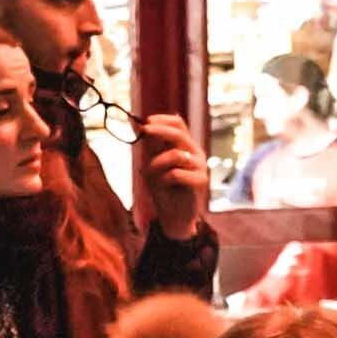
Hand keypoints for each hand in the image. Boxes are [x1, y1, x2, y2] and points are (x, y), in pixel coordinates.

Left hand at [135, 113, 210, 239]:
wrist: (174, 217)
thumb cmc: (163, 190)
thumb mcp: (152, 164)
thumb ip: (149, 146)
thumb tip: (135, 123)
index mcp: (186, 147)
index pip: (178, 124)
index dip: (162, 120)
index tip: (145, 122)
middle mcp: (195, 153)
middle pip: (179, 133)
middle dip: (159, 130)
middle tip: (144, 131)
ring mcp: (201, 166)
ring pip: (175, 155)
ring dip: (156, 164)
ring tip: (151, 177)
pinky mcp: (201, 181)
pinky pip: (176, 173)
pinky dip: (164, 180)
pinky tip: (164, 188)